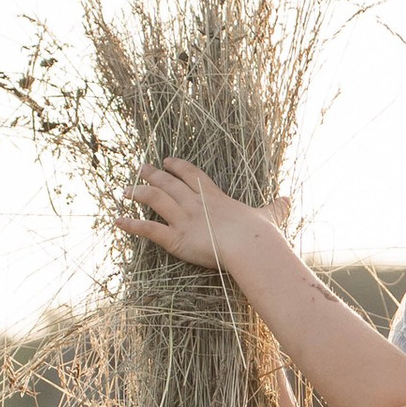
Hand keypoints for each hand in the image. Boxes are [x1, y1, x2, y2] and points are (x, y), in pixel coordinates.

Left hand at [118, 160, 286, 273]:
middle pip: (168, 183)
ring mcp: (183, 219)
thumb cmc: (259, 233)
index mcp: (214, 196)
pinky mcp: (175, 238)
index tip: (167, 160)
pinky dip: (130, 224)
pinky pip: (148, 229)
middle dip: (152, 174)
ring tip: (124, 190)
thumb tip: (288, 199)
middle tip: (139, 167)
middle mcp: (194, 203)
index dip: (178, 167)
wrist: (249, 246)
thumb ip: (276, 207)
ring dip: (137, 193)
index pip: (192, 175)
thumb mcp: (270, 215)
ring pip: (154, 200)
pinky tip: (116, 220)